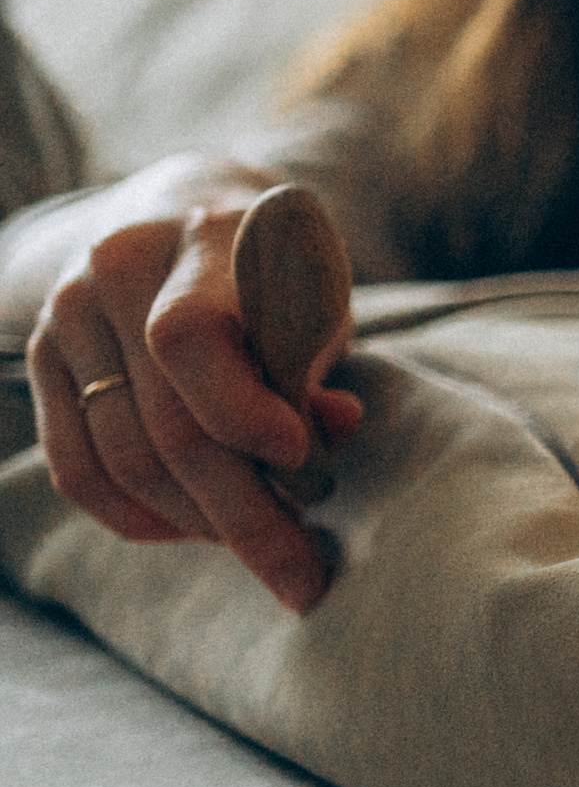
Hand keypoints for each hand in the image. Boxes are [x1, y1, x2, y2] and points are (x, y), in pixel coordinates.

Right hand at [27, 178, 359, 613]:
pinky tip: (196, 533)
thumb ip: (316, 362)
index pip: (190, 340)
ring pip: (122, 461)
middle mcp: (116, 273)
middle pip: (164, 426)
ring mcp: (66, 317)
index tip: (302, 461)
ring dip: (200, 525)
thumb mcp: (320, 297)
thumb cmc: (279, 266)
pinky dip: (141, 519)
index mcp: (200, 240)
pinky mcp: (41, 360)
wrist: (187, 211)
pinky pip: (78, 470)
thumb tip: (329, 434)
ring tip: (267, 550)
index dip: (243, 413)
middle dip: (243, 514)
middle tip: (303, 575)